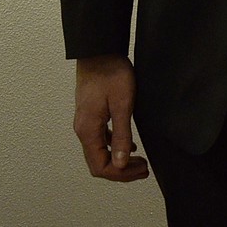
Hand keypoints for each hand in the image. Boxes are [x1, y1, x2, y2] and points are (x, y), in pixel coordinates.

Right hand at [74, 55, 148, 182]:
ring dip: (119, 160)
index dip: (121, 175)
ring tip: (140, 161)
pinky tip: (129, 144)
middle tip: (144, 169)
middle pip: (98, 163)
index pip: (100, 167)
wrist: (99, 50)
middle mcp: (83, 130)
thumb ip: (121, 135)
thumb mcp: (122, 104)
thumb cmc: (111, 74)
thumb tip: (119, 165)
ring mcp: (85, 122)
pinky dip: (115, 146)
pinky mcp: (91, 114)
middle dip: (121, 171)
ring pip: (100, 151)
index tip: (141, 170)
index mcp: (88, 131)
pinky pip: (101, 139)